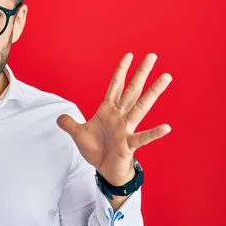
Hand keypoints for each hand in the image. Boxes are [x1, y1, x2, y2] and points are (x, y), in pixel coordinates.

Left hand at [57, 53, 171, 185]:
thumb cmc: (96, 151)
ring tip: (166, 77)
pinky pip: (143, 138)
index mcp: (108, 111)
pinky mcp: (129, 144)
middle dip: (141, 73)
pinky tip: (166, 127)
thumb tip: (59, 117)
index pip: (115, 86)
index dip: (121, 71)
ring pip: (141, 107)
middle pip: (132, 90)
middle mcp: (120, 116)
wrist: (105, 170)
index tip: (129, 55)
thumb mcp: (78, 135)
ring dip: (153, 92)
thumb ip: (69, 124)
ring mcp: (126, 129)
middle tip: (152, 55)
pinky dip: (154, 133)